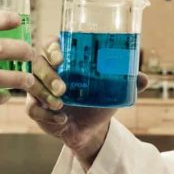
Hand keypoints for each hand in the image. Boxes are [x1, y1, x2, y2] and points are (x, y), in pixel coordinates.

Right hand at [25, 38, 147, 167]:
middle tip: (63, 88)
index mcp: (65, 59)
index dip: (52, 48)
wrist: (92, 129)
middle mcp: (48, 71)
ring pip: (31, 84)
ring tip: (61, 105)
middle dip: (48, 74)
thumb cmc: (99, 102)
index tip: (61, 57)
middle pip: (37, 63)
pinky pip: (31, 108)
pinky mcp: (35, 108)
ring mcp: (38, 88)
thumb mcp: (115, 91)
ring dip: (45, 94)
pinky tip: (62, 119)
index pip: (50, 44)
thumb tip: (143, 79)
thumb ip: (129, 81)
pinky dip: (46, 114)